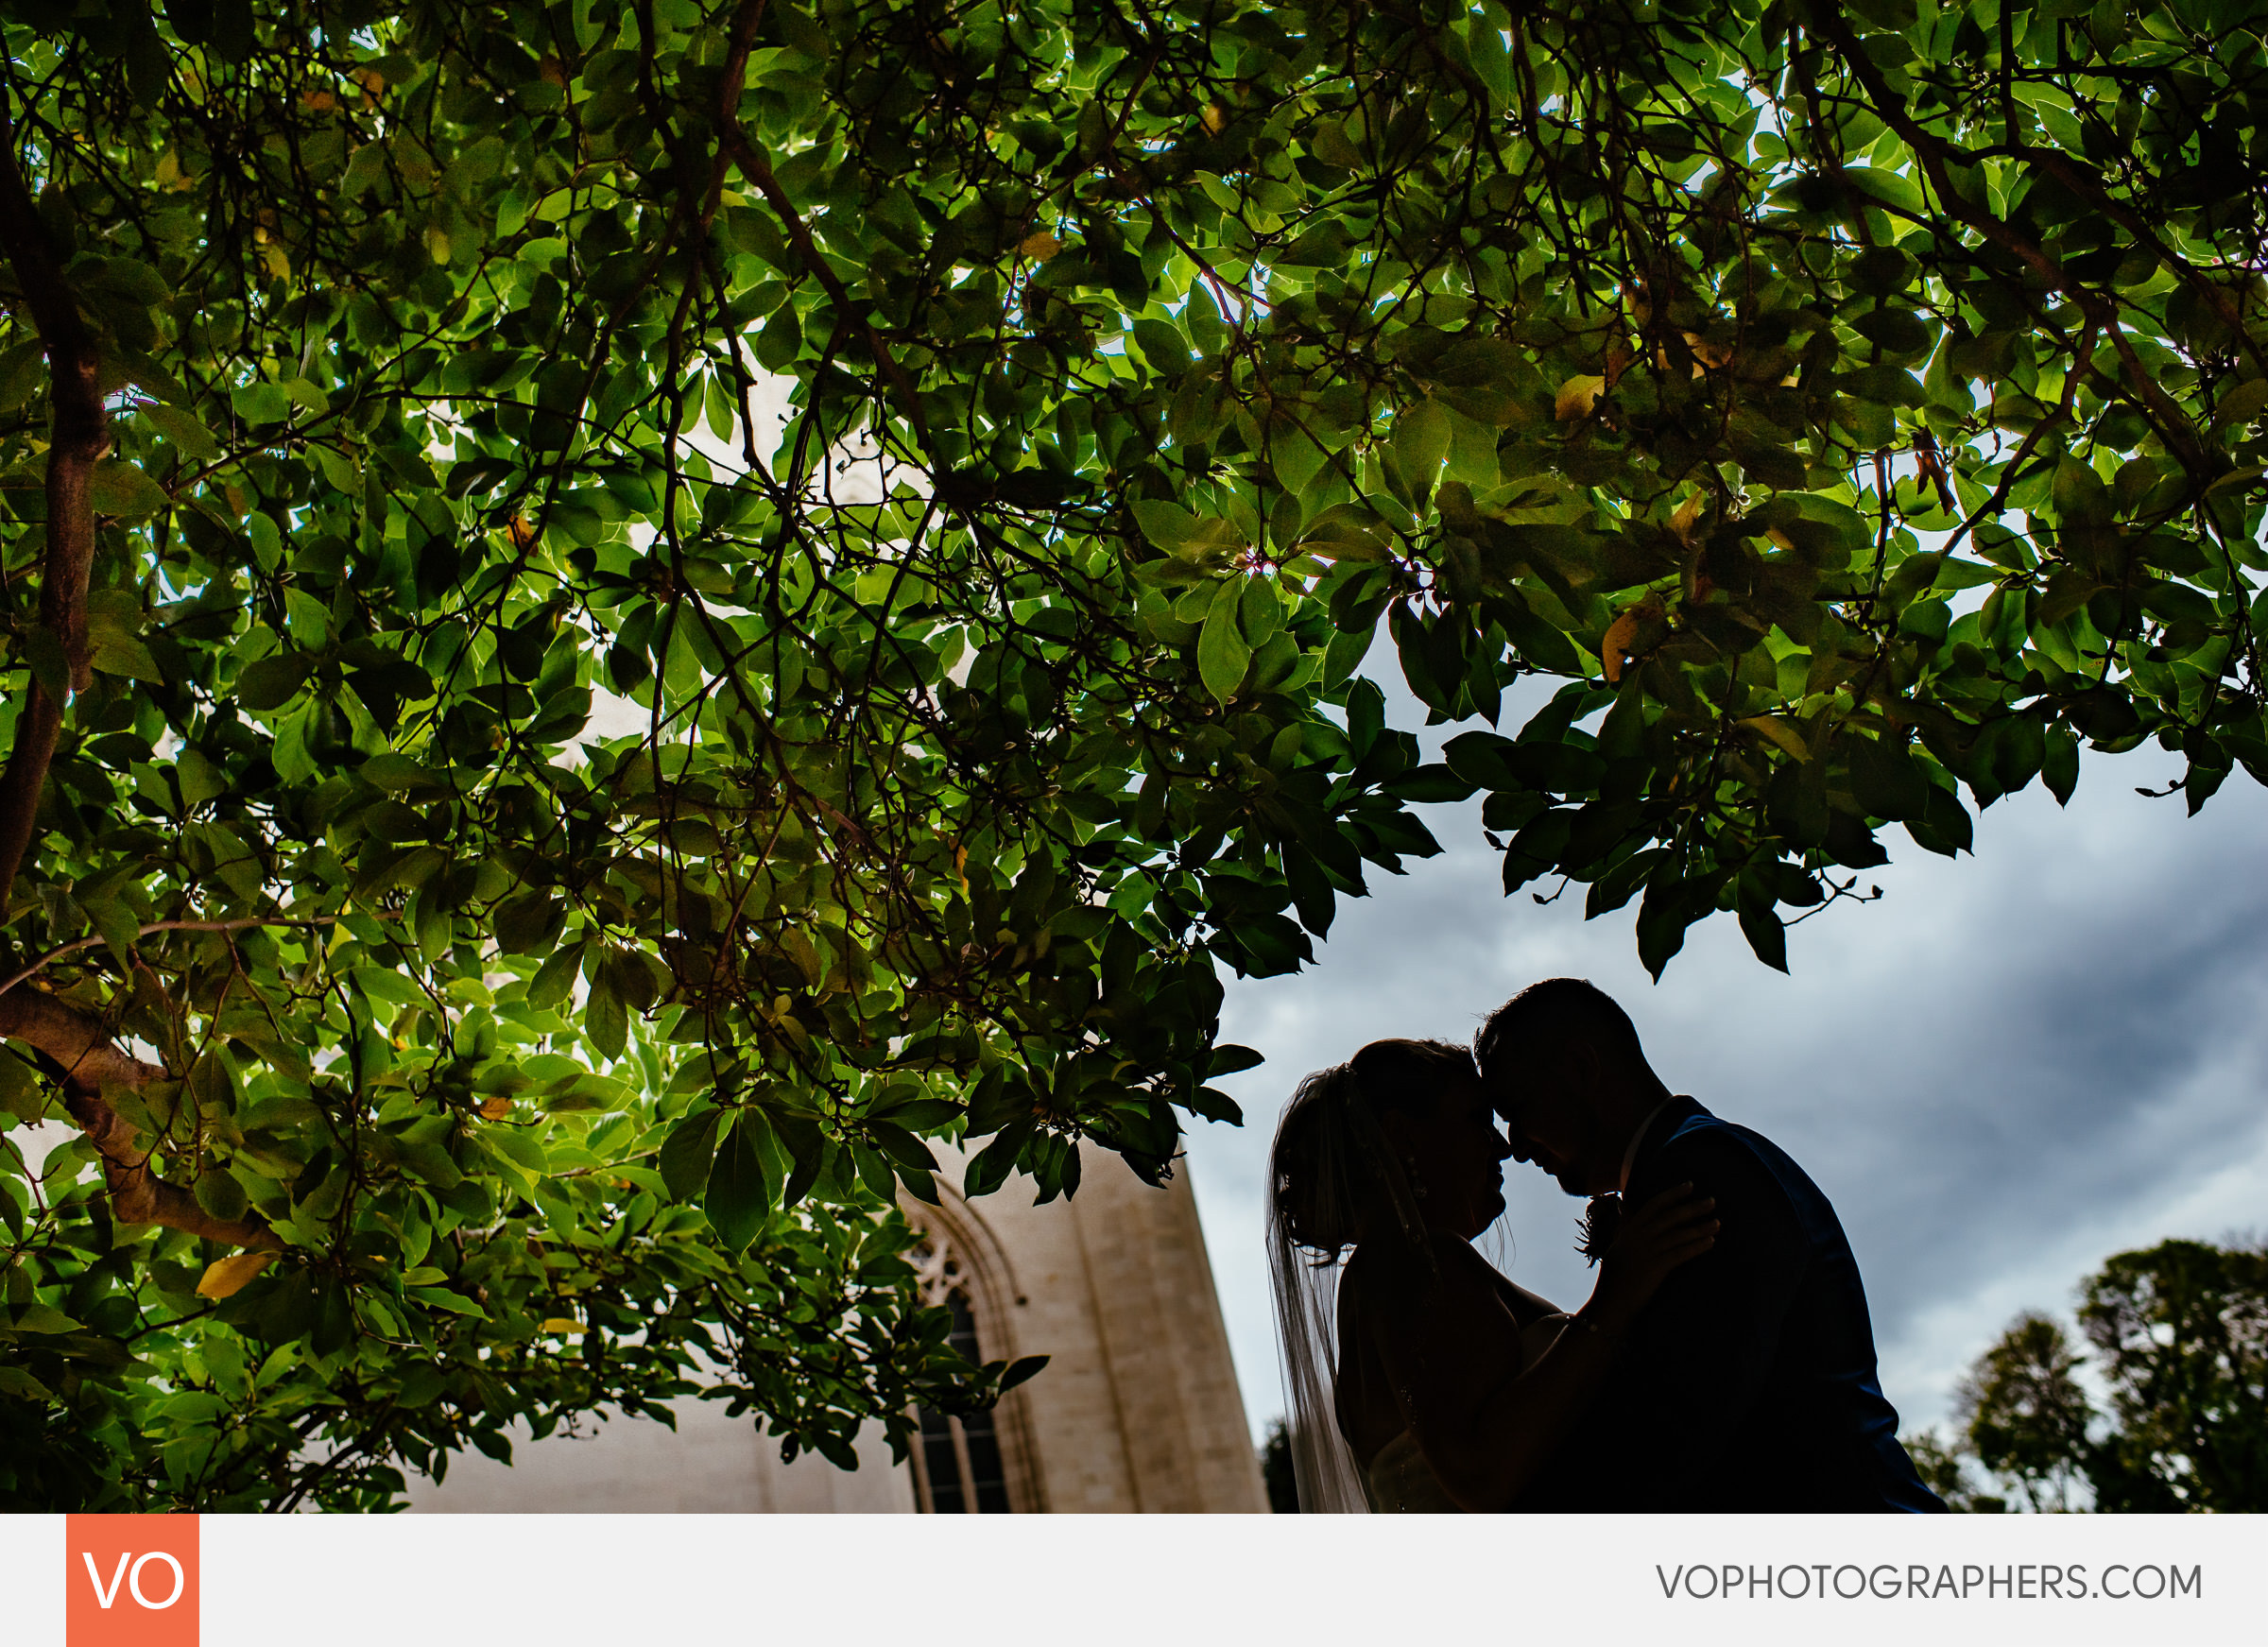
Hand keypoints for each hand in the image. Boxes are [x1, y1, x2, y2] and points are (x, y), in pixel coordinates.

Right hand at [1590, 1182, 1716, 1331]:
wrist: (1611, 1304)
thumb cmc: (1615, 1277)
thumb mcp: (1617, 1246)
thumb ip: (1624, 1225)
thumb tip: (1624, 1203)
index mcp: (1629, 1231)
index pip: (1653, 1205)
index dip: (1672, 1194)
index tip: (1690, 1186)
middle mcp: (1637, 1238)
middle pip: (1670, 1217)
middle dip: (1692, 1208)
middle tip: (1712, 1201)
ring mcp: (1646, 1252)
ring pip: (1678, 1235)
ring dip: (1700, 1228)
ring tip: (1717, 1223)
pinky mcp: (1655, 1268)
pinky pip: (1680, 1253)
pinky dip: (1697, 1247)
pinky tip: (1710, 1242)